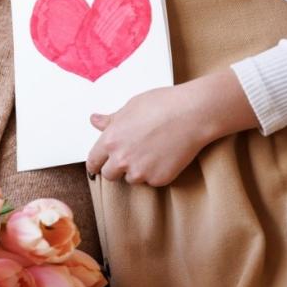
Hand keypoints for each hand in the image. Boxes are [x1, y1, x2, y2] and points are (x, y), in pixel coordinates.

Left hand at [85, 71, 256, 185]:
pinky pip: (152, 181)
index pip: (93, 161)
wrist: (192, 114)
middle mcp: (122, 159)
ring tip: (152, 151)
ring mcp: (140, 171)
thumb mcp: (130, 107)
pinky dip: (156, 173)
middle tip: (129, 157)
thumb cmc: (162, 105)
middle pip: (109, 175)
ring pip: (132, 179)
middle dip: (116, 169)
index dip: (95, 164)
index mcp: (110, 140)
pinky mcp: (159, 179)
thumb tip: (94, 120)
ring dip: (137, 170)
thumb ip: (111, 120)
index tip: (96, 167)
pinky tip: (165, 155)